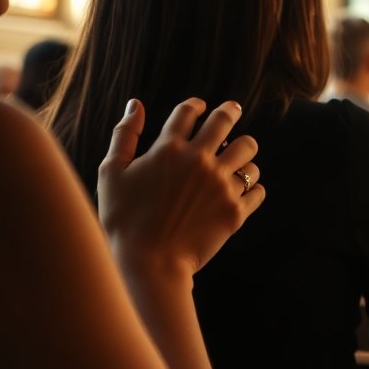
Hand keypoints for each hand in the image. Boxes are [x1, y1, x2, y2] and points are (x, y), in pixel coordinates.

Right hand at [98, 98, 264, 277]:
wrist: (148, 264)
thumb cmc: (123, 220)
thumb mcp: (111, 173)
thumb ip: (124, 135)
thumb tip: (136, 104)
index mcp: (168, 149)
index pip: (189, 111)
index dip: (196, 105)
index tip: (201, 107)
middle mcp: (199, 161)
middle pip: (225, 121)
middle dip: (230, 111)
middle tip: (233, 109)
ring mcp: (221, 185)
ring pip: (249, 151)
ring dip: (243, 151)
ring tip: (237, 158)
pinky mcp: (236, 210)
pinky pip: (257, 188)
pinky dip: (251, 186)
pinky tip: (242, 190)